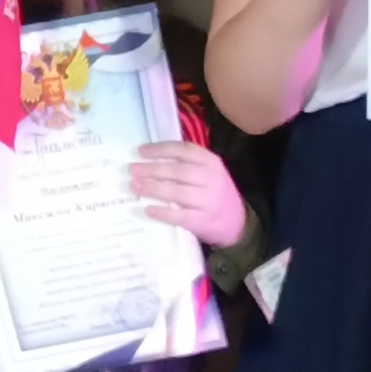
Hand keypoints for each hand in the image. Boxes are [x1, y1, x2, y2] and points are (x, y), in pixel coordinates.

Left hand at [128, 142, 246, 247]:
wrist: (238, 222)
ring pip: (177, 192)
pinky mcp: (204, 221)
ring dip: (153, 188)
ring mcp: (209, 201)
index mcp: (211, 162)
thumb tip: (149, 159)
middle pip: (178, 171)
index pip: (184, 150)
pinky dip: (163, 212)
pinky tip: (148, 209)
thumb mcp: (208, 172)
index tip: (140, 151)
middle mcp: (212, 179)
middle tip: (132, 170)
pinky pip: (180, 216)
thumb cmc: (214, 193)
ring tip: (135, 186)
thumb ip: (186, 164)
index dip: (160, 149)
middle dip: (152, 170)